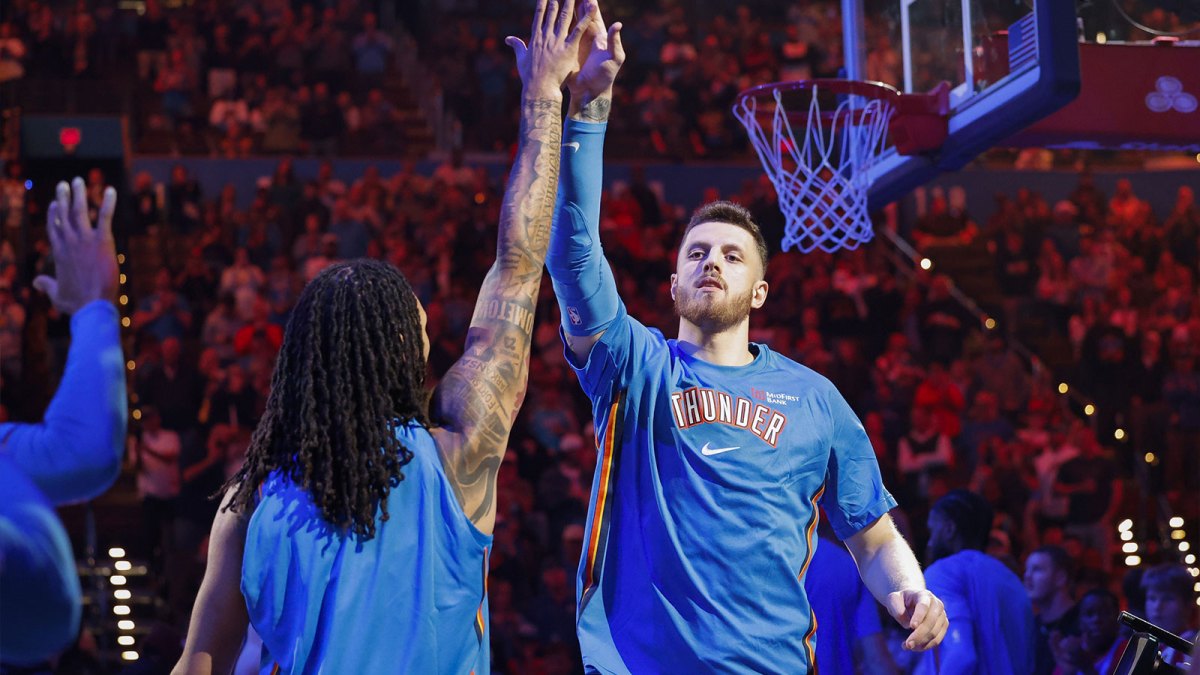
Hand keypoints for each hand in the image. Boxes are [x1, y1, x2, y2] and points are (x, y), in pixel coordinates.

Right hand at [33, 178, 118, 313]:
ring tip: (78, 181)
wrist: (92, 305)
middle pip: (64, 215)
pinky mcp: (102, 241)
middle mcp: (69, 242)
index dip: (54, 215)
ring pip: (79, 210)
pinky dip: (108, 202)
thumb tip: (36, 282)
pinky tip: (110, 190)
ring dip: (78, 194)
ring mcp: (84, 239)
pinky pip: (105, 217)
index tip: (56, 204)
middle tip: (64, 184)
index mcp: (59, 253)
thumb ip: (46, 285)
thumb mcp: (56, 295)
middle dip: (64, 198)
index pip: (54, 228)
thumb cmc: (76, 303)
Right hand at [505, 0, 592, 97]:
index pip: (540, 14)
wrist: (538, 90)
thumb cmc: (530, 78)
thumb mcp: (521, 59)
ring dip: (571, 1)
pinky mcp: (568, 48)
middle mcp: (546, 35)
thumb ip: (517, 46)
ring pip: (566, 16)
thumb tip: (508, 39)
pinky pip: (579, 29)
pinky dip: (586, 17)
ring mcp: (557, 41)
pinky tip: (592, 6)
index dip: (543, 2)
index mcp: (536, 37)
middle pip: (553, 10)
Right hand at [566, 2, 624, 103]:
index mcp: (599, 34)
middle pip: (581, 12)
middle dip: (576, 0)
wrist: (591, 91)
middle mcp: (587, 34)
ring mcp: (576, 40)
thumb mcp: (614, 58)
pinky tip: (550, 14)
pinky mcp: (567, 48)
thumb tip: (617, 24)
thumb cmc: (605, 76)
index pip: (593, 12)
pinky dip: (556, 23)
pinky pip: (561, 32)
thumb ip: (614, 42)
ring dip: (565, 7)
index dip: (589, 2)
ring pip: (569, 19)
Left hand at [885, 589, 946, 650]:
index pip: (923, 606)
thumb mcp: (893, 600)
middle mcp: (937, 605)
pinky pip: (937, 640)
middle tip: (907, 645)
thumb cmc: (900, 600)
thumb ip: (897, 609)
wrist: (910, 601)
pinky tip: (914, 648)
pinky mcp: (943, 626)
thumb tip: (908, 626)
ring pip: (935, 633)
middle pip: (930, 622)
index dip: (919, 617)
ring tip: (907, 646)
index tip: (911, 627)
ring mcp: (942, 616)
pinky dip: (925, 646)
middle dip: (919, 635)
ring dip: (921, 643)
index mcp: (924, 595)